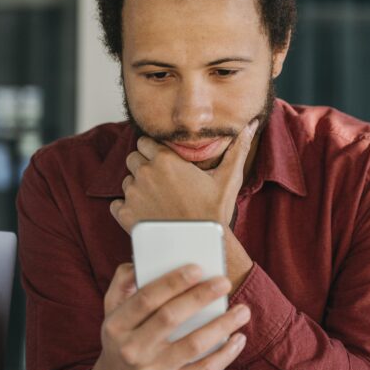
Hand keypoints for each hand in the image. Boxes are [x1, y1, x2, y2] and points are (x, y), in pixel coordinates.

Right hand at [81, 263, 250, 369]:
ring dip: (222, 325)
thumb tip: (139, 262)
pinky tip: (238, 339)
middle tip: (225, 283)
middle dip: (201, 296)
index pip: (146, 298)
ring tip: (242, 311)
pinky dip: (225, 354)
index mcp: (116, 325)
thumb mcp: (111, 314)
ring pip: (193, 344)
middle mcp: (131, 349)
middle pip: (171, 317)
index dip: (173, 282)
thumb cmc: (122, 344)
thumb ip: (122, 285)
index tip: (198, 268)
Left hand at [110, 120, 257, 232]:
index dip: (154, 152)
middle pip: (133, 159)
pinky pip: (117, 204)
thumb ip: (238, 148)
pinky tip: (146, 214)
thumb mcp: (229, 177)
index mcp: (165, 159)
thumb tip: (252, 124)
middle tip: (162, 183)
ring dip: (137, 188)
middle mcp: (145, 173)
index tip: (165, 164)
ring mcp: (133, 195)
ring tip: (158, 201)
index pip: (144, 142)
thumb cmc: (215, 212)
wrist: (201, 245)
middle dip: (143, 167)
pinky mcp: (125, 215)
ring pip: (126, 181)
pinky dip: (127, 208)